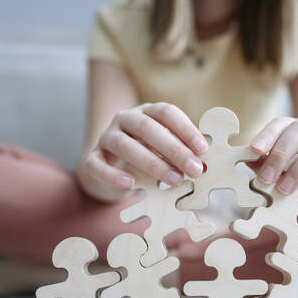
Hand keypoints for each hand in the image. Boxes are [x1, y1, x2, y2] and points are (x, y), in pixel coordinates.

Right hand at [82, 103, 207, 188]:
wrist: (113, 170)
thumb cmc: (148, 156)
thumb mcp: (166, 151)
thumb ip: (183, 152)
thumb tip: (205, 163)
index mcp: (147, 112)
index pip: (166, 112)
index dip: (185, 129)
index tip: (203, 148)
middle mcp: (125, 119)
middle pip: (147, 128)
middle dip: (174, 149)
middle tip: (194, 169)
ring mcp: (106, 137)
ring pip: (124, 145)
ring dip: (152, 163)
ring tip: (174, 180)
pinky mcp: (92, 158)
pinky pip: (96, 164)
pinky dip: (113, 175)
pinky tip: (130, 185)